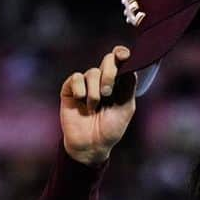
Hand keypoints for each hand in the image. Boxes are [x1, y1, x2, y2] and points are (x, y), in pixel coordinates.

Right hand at [60, 46, 136, 165]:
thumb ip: (129, 86)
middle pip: (107, 61)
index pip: (119, 60)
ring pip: (92, 72)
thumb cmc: (110, 129)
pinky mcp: (70, 89)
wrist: (91, 145)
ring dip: (94, 91)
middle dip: (109, 74)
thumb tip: (129, 65)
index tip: (123, 56)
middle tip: (107, 93)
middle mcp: (102, 80)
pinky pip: (76, 78)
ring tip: (93, 108)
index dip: (121, 54)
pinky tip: (81, 101)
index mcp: (117, 83)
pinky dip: (80, 89)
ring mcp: (85, 84)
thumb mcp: (126, 108)